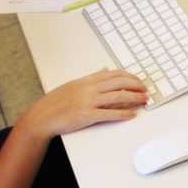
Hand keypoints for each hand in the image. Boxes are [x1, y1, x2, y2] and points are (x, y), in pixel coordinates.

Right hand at [23, 70, 149, 138]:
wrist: (41, 117)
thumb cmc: (55, 102)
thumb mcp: (73, 85)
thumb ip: (91, 78)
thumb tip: (104, 70)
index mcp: (87, 81)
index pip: (114, 74)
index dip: (130, 76)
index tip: (139, 80)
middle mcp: (89, 89)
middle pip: (120, 83)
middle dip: (136, 85)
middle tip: (146, 89)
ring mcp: (88, 102)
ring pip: (118, 97)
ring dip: (134, 98)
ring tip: (144, 100)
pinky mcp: (87, 116)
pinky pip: (110, 114)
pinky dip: (124, 114)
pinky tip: (132, 114)